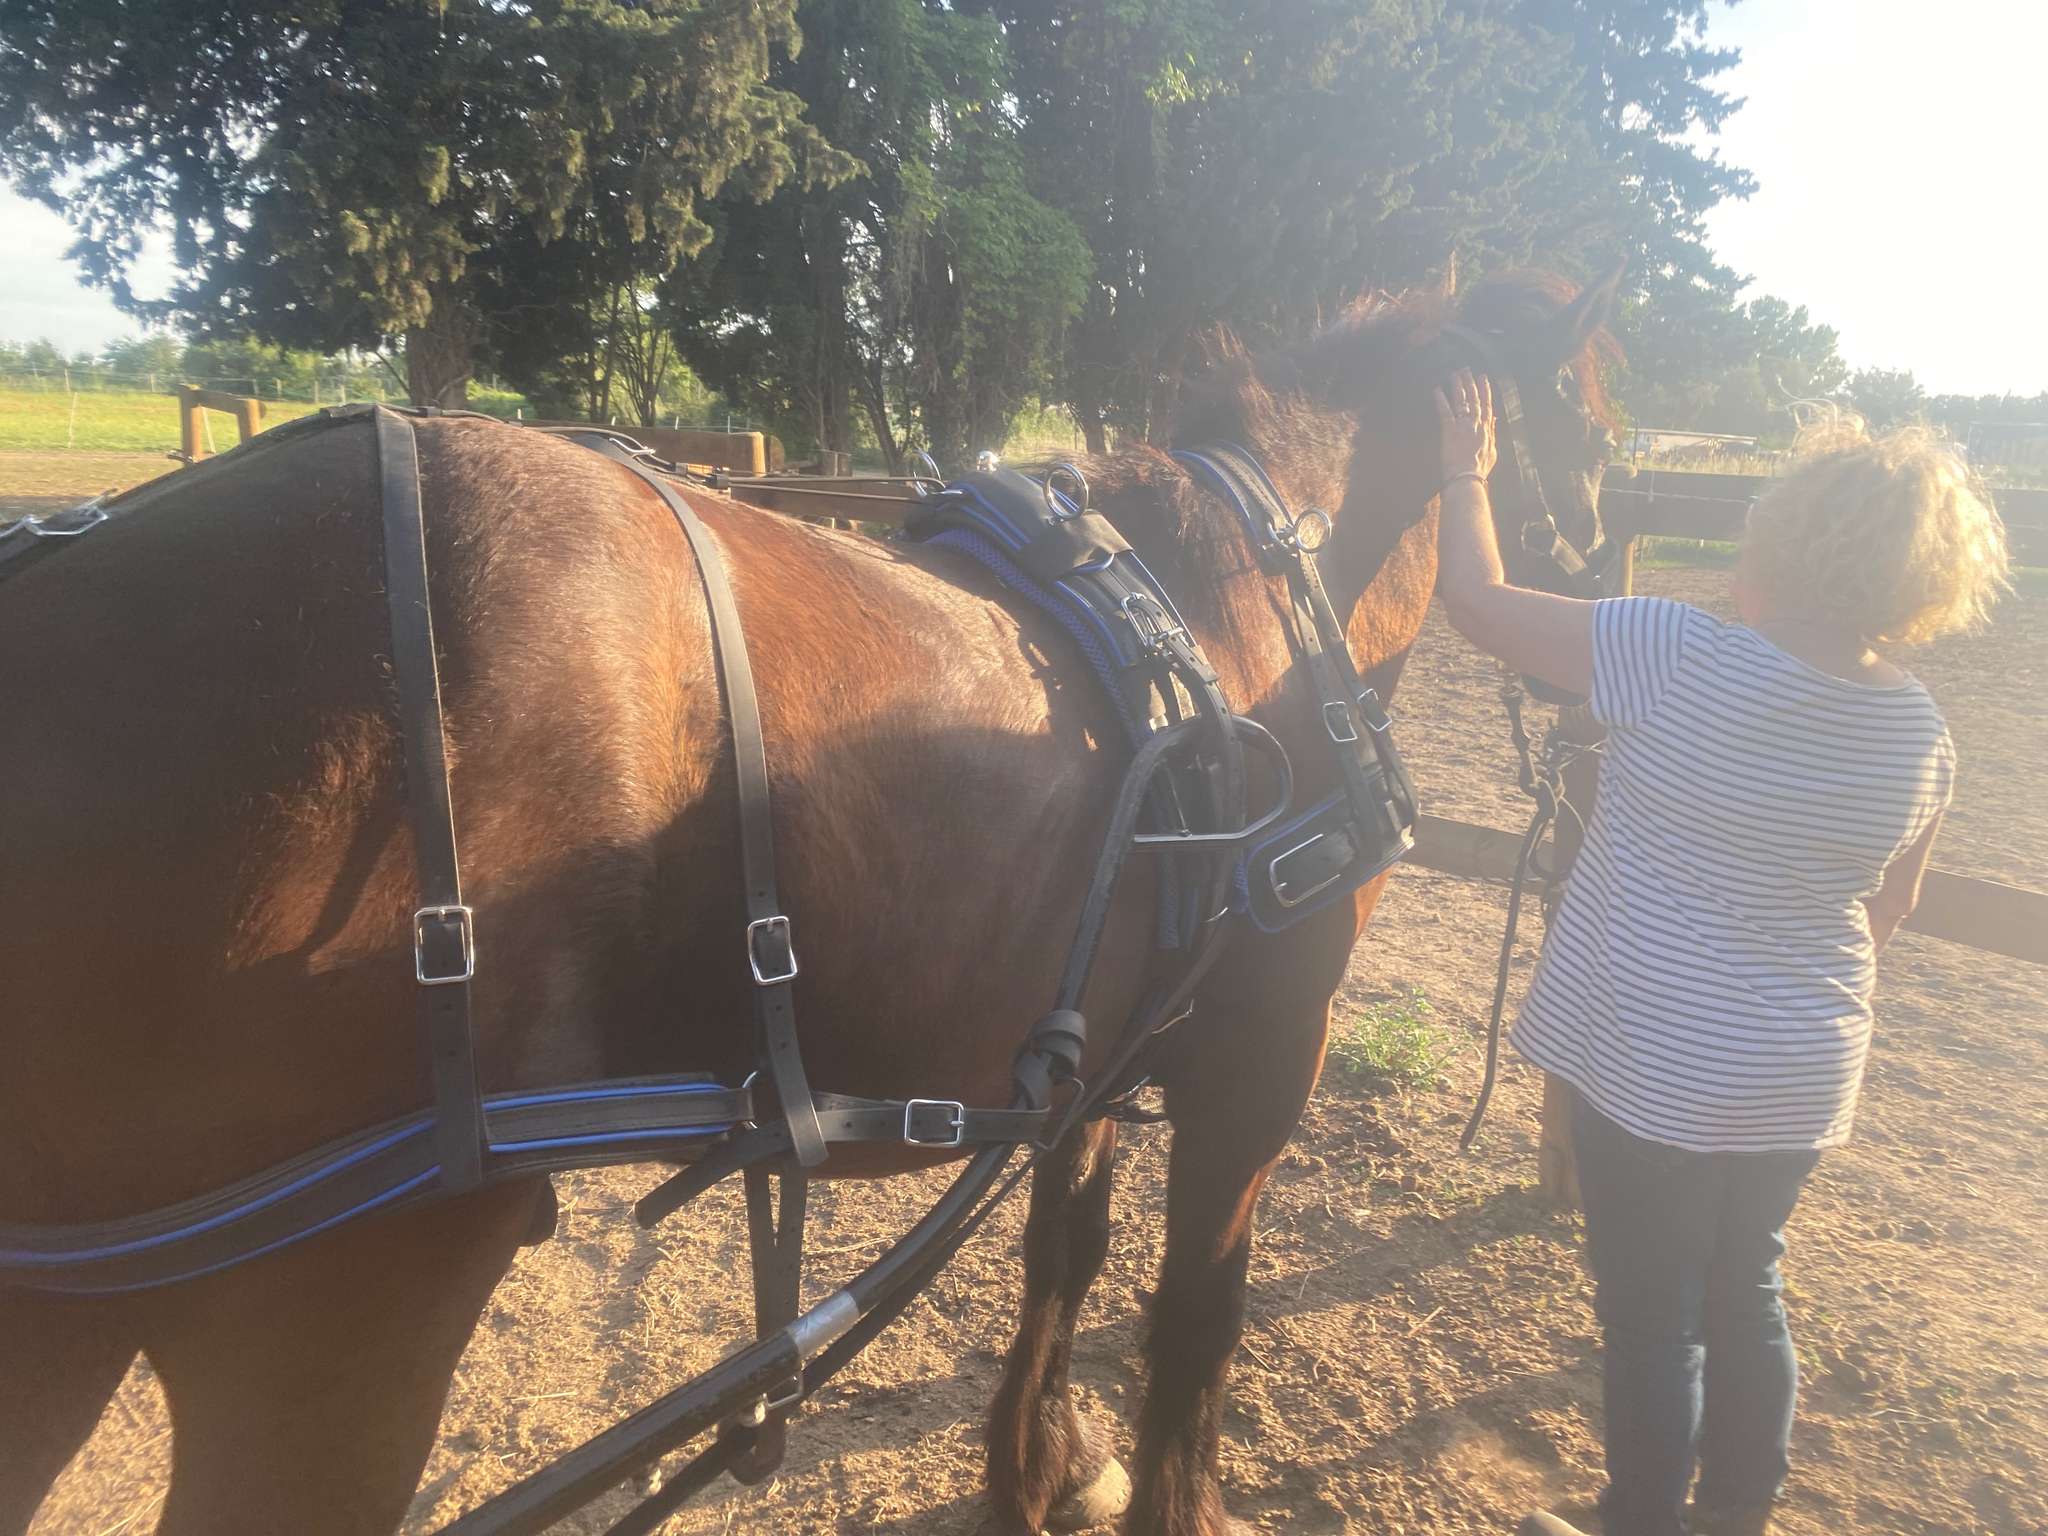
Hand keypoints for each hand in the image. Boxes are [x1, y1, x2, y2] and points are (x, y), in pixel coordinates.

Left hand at [1433, 367, 1497, 482]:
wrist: (1468, 478)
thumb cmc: (1479, 470)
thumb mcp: (1492, 451)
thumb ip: (1492, 433)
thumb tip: (1494, 420)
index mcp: (1486, 430)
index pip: (1486, 406)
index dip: (1485, 391)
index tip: (1483, 378)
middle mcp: (1476, 424)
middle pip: (1474, 399)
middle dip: (1471, 383)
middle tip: (1467, 369)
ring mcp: (1464, 426)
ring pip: (1462, 401)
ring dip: (1458, 386)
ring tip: (1455, 373)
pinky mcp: (1450, 430)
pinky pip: (1445, 411)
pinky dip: (1441, 400)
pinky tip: (1437, 389)